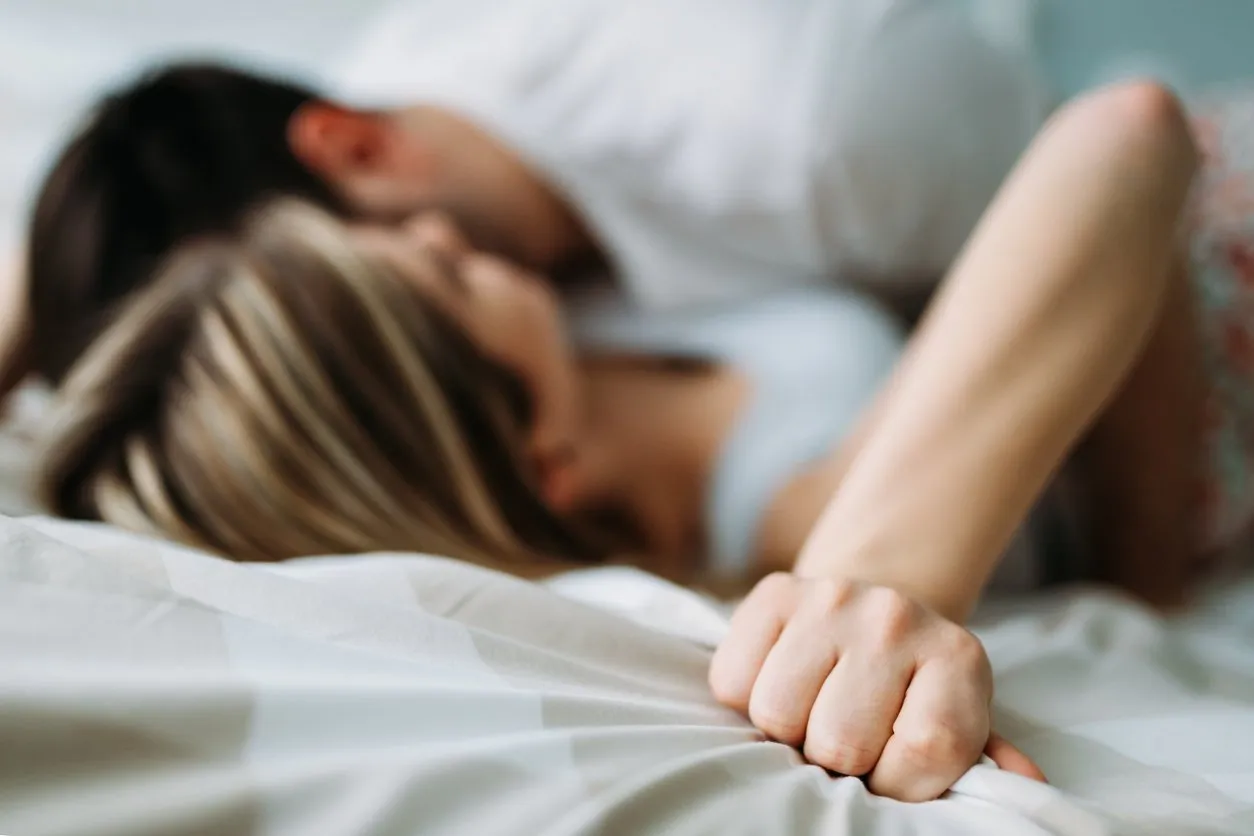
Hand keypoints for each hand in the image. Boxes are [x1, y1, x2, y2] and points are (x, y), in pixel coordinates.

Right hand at [708, 573, 1044, 801]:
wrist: (871, 601)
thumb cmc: (912, 684)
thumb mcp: (957, 718)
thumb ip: (980, 758)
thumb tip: (1026, 785)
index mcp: (957, 657)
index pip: (924, 751)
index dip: (896, 782)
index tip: (890, 769)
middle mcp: (896, 619)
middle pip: (839, 741)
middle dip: (835, 757)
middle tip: (847, 735)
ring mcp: (832, 599)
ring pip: (777, 713)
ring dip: (786, 729)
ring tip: (813, 708)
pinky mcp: (775, 592)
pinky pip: (733, 680)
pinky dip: (746, 694)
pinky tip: (780, 677)